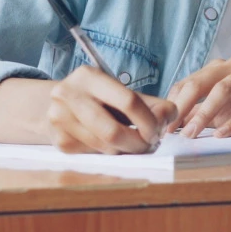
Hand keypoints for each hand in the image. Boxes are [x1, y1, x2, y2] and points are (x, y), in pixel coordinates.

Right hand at [46, 65, 177, 153]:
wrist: (59, 105)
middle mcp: (68, 95)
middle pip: (113, 131)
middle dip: (138, 143)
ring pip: (105, 147)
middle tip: (150, 145)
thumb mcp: (122, 92)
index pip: (128, 101)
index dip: (148, 121)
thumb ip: (151, 103)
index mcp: (88, 76)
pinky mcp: (59, 142)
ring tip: (135, 144)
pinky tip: (114, 145)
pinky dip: (110, 153)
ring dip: (126, 150)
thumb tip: (171, 116)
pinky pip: (95, 155)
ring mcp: (59, 119)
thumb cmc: (99, 98)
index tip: (158, 131)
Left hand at [167, 56, 230, 138]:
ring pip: (224, 90)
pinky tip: (222, 135)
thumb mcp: (222, 113)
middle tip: (172, 130)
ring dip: (205, 113)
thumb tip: (170, 125)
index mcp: (220, 67)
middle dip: (184, 107)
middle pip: (202, 82)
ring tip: (193, 134)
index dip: (174, 104)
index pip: (189, 82)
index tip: (163, 126)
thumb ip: (199, 114)